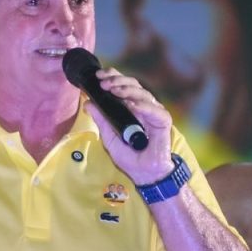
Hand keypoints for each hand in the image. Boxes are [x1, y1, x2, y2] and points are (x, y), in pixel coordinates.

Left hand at [85, 68, 174, 184]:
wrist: (144, 173)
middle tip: (104, 83)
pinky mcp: (163, 123)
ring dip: (128, 90)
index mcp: (130, 108)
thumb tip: (87, 103)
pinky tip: (132, 105)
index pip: (124, 86)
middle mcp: (143, 108)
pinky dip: (143, 106)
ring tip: (114, 91)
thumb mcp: (109, 137)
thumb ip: (101, 120)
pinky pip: (155, 111)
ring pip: (144, 94)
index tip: (98, 77)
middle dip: (118, 81)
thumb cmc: (130, 156)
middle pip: (134, 85)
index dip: (113, 77)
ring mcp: (154, 114)